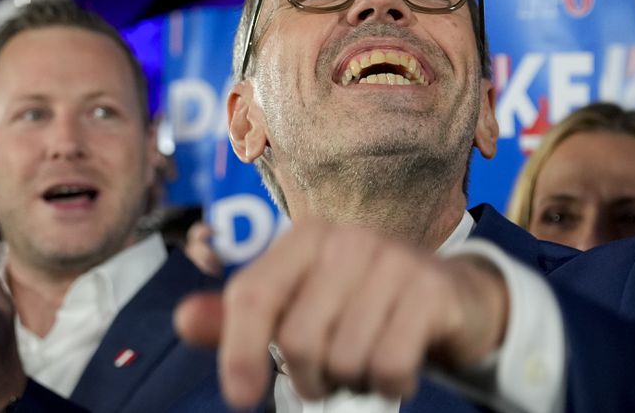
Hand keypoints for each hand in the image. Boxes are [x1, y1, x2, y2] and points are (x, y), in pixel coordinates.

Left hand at [175, 219, 508, 408]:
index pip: (252, 295)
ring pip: (344, 358)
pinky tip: (398, 367)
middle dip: (311, 377)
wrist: (451, 297)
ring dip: (353, 381)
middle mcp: (348, 240)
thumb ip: (244, 315)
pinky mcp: (431, 290)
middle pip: (298, 340)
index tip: (242, 396)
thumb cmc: (363, 303)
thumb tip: (183, 320)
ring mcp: (394, 261)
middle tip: (332, 372)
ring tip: (368, 362)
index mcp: (306, 239)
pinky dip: (390, 384)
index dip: (237, 351)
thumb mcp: (303, 304)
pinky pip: (390, 365)